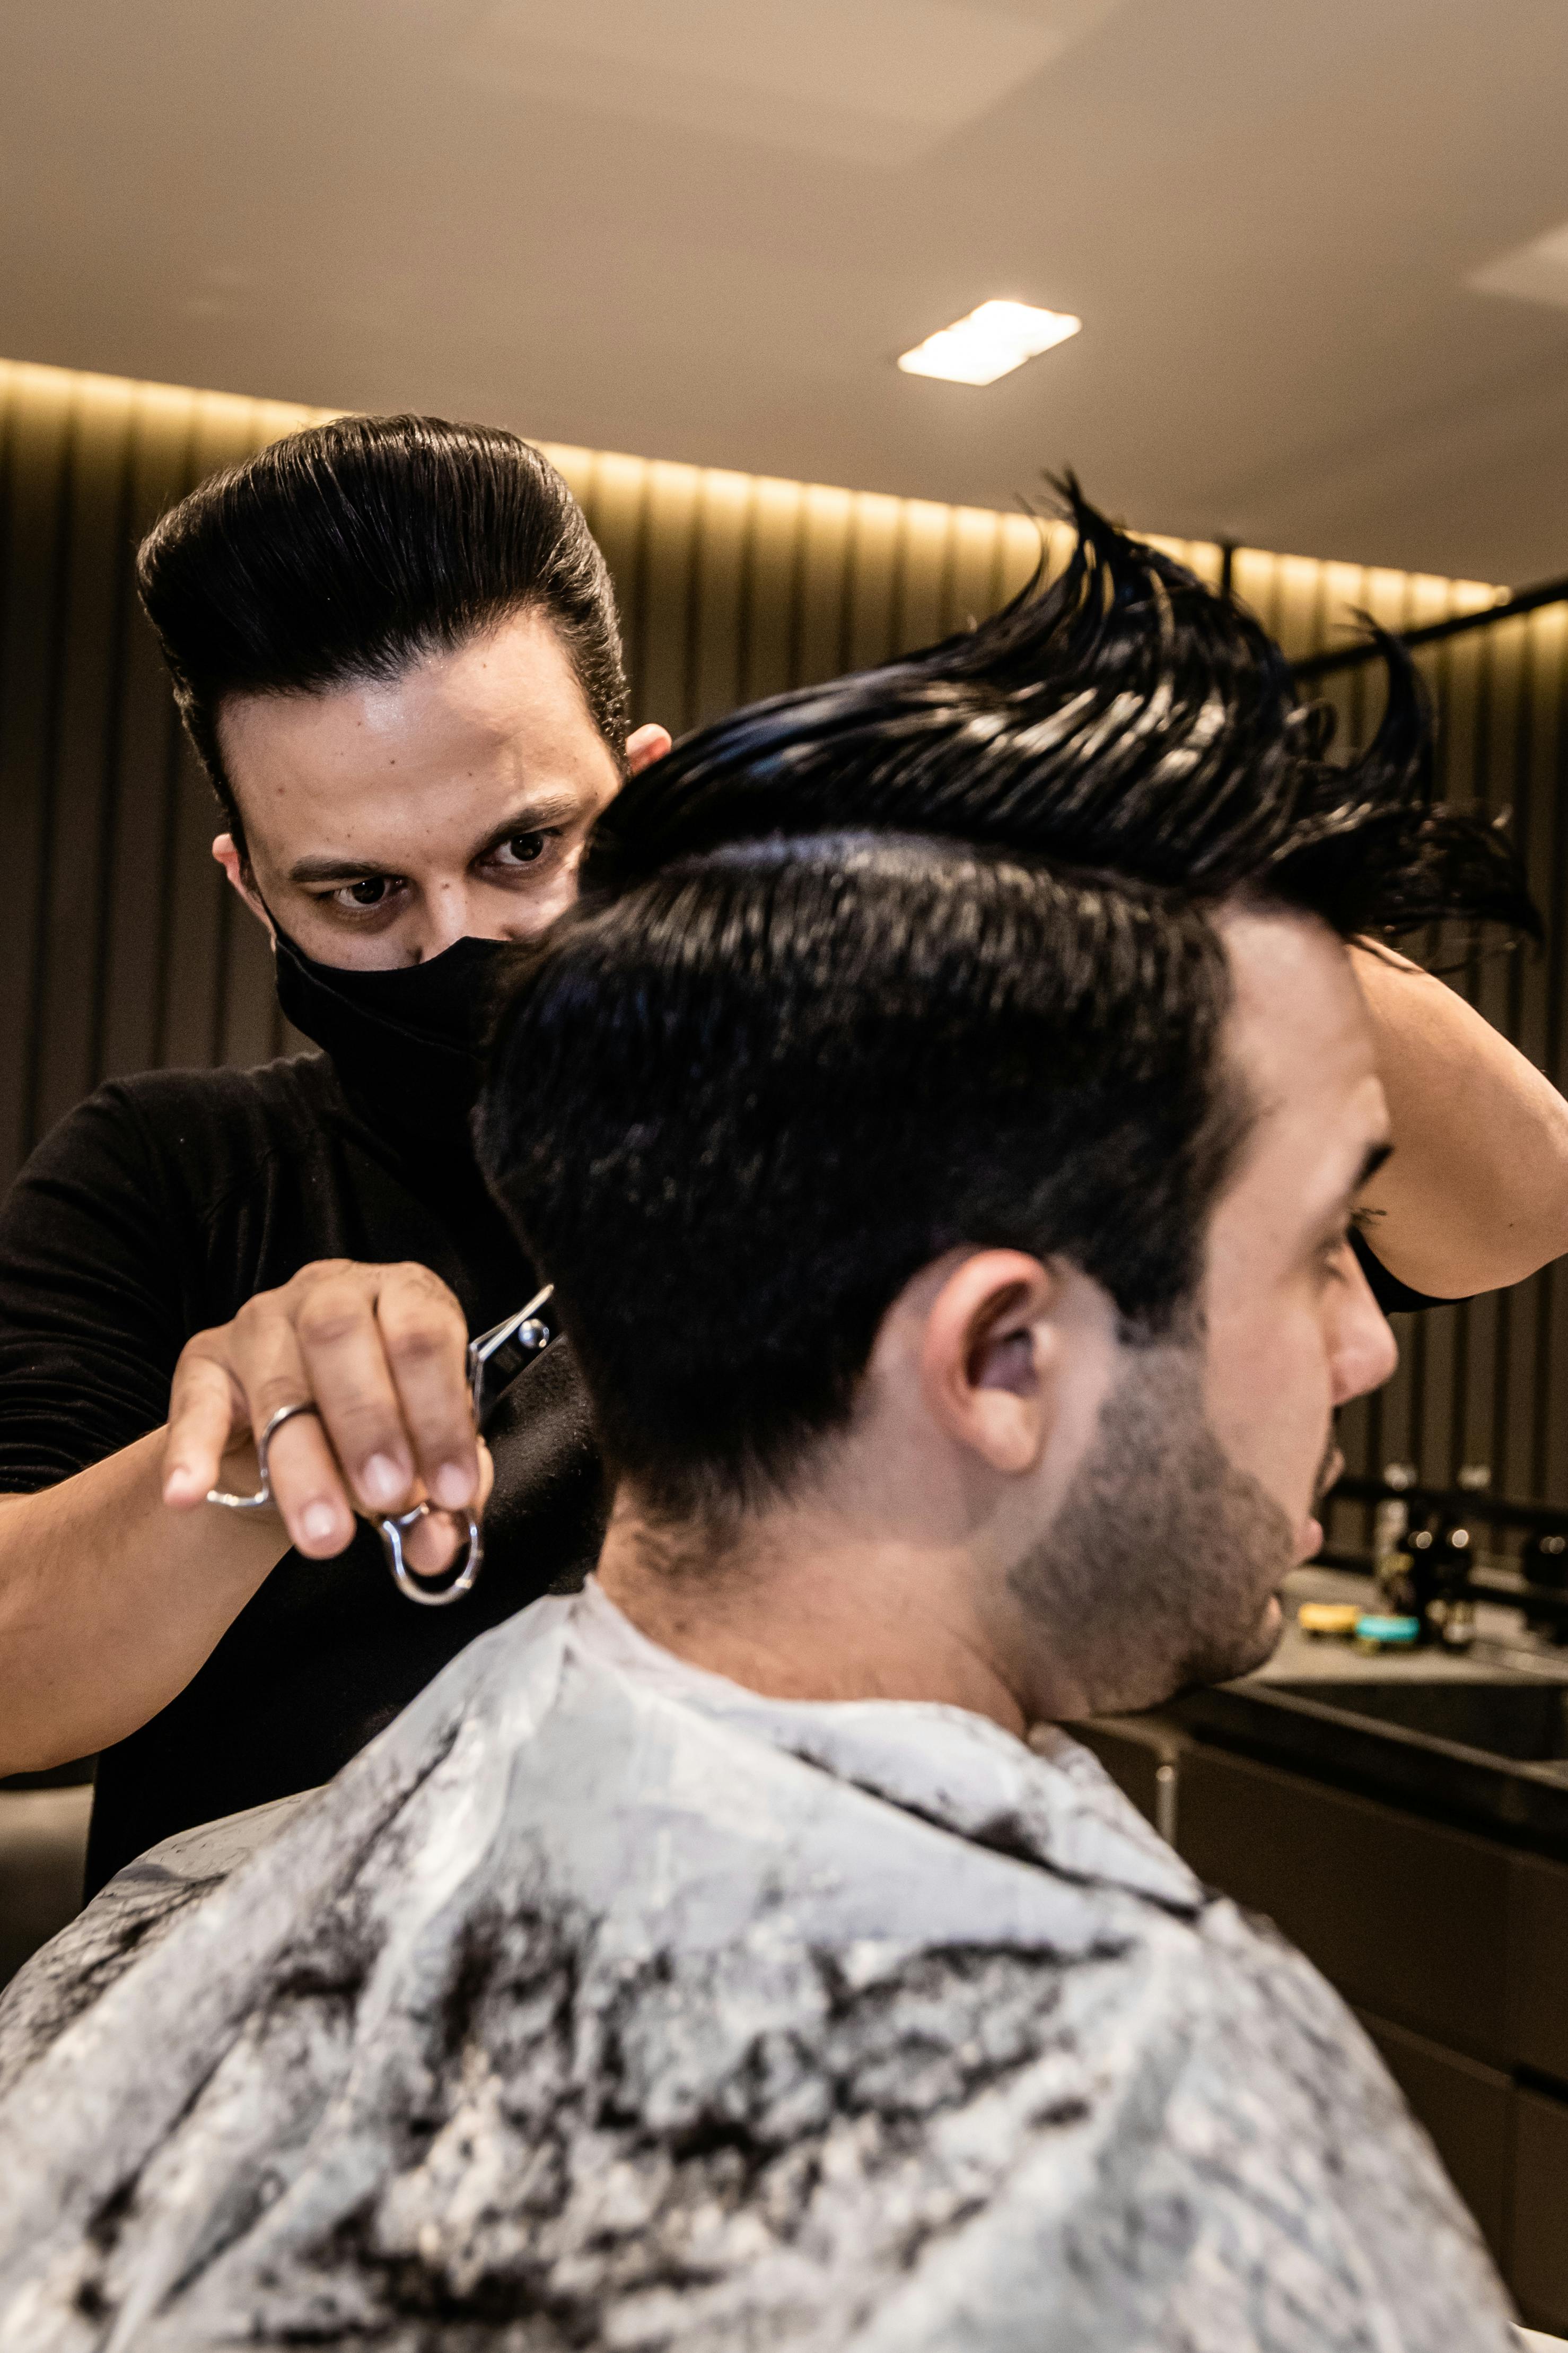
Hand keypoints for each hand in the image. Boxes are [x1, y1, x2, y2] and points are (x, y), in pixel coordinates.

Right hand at [160, 1260, 487, 1565]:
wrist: (304, 1419)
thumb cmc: (383, 1422)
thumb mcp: (426, 1447)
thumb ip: (444, 1490)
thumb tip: (441, 1541)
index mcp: (404, 1297)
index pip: (423, 1335)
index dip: (441, 1415)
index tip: (451, 1489)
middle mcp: (332, 1293)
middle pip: (342, 1338)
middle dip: (371, 1424)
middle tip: (388, 1497)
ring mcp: (263, 1321)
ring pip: (278, 1385)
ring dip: (304, 1466)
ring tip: (325, 1534)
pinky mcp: (205, 1361)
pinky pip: (196, 1405)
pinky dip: (193, 1453)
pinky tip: (189, 1494)